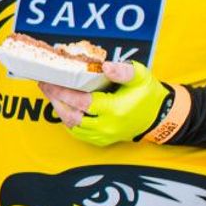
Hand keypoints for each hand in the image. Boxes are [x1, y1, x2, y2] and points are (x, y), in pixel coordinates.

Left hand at [38, 61, 167, 145]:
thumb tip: (106, 66)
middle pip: (72, 115)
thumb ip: (124, 71)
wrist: (159, 116)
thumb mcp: (140, 77)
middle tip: (45, 86)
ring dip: (59, 110)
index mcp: (115, 110)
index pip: (83, 103)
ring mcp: (104, 135)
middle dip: (55, 100)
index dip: (64, 93)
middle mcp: (107, 125)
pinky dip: (68, 120)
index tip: (51, 83)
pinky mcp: (102, 140)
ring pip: (73, 126)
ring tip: (50, 94)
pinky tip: (61, 107)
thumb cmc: (148, 94)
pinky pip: (78, 133)